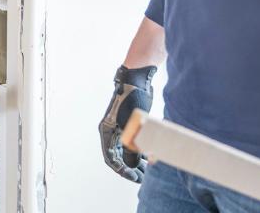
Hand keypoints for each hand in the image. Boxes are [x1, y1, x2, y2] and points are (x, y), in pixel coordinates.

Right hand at [99, 64, 156, 182]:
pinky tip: (151, 155)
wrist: (137, 80)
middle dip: (131, 167)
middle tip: (144, 177)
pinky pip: (134, 142)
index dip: (122, 170)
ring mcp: (122, 126)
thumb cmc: (132, 100)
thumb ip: (129, 149)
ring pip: (127, 150)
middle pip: (119, 155)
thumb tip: (131, 166)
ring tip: (149, 169)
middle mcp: (113, 130)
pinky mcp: (131, 123)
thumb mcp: (131, 127)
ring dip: (137, 160)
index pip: (110, 157)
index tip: (135, 178)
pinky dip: (141, 150)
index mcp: (108, 131)